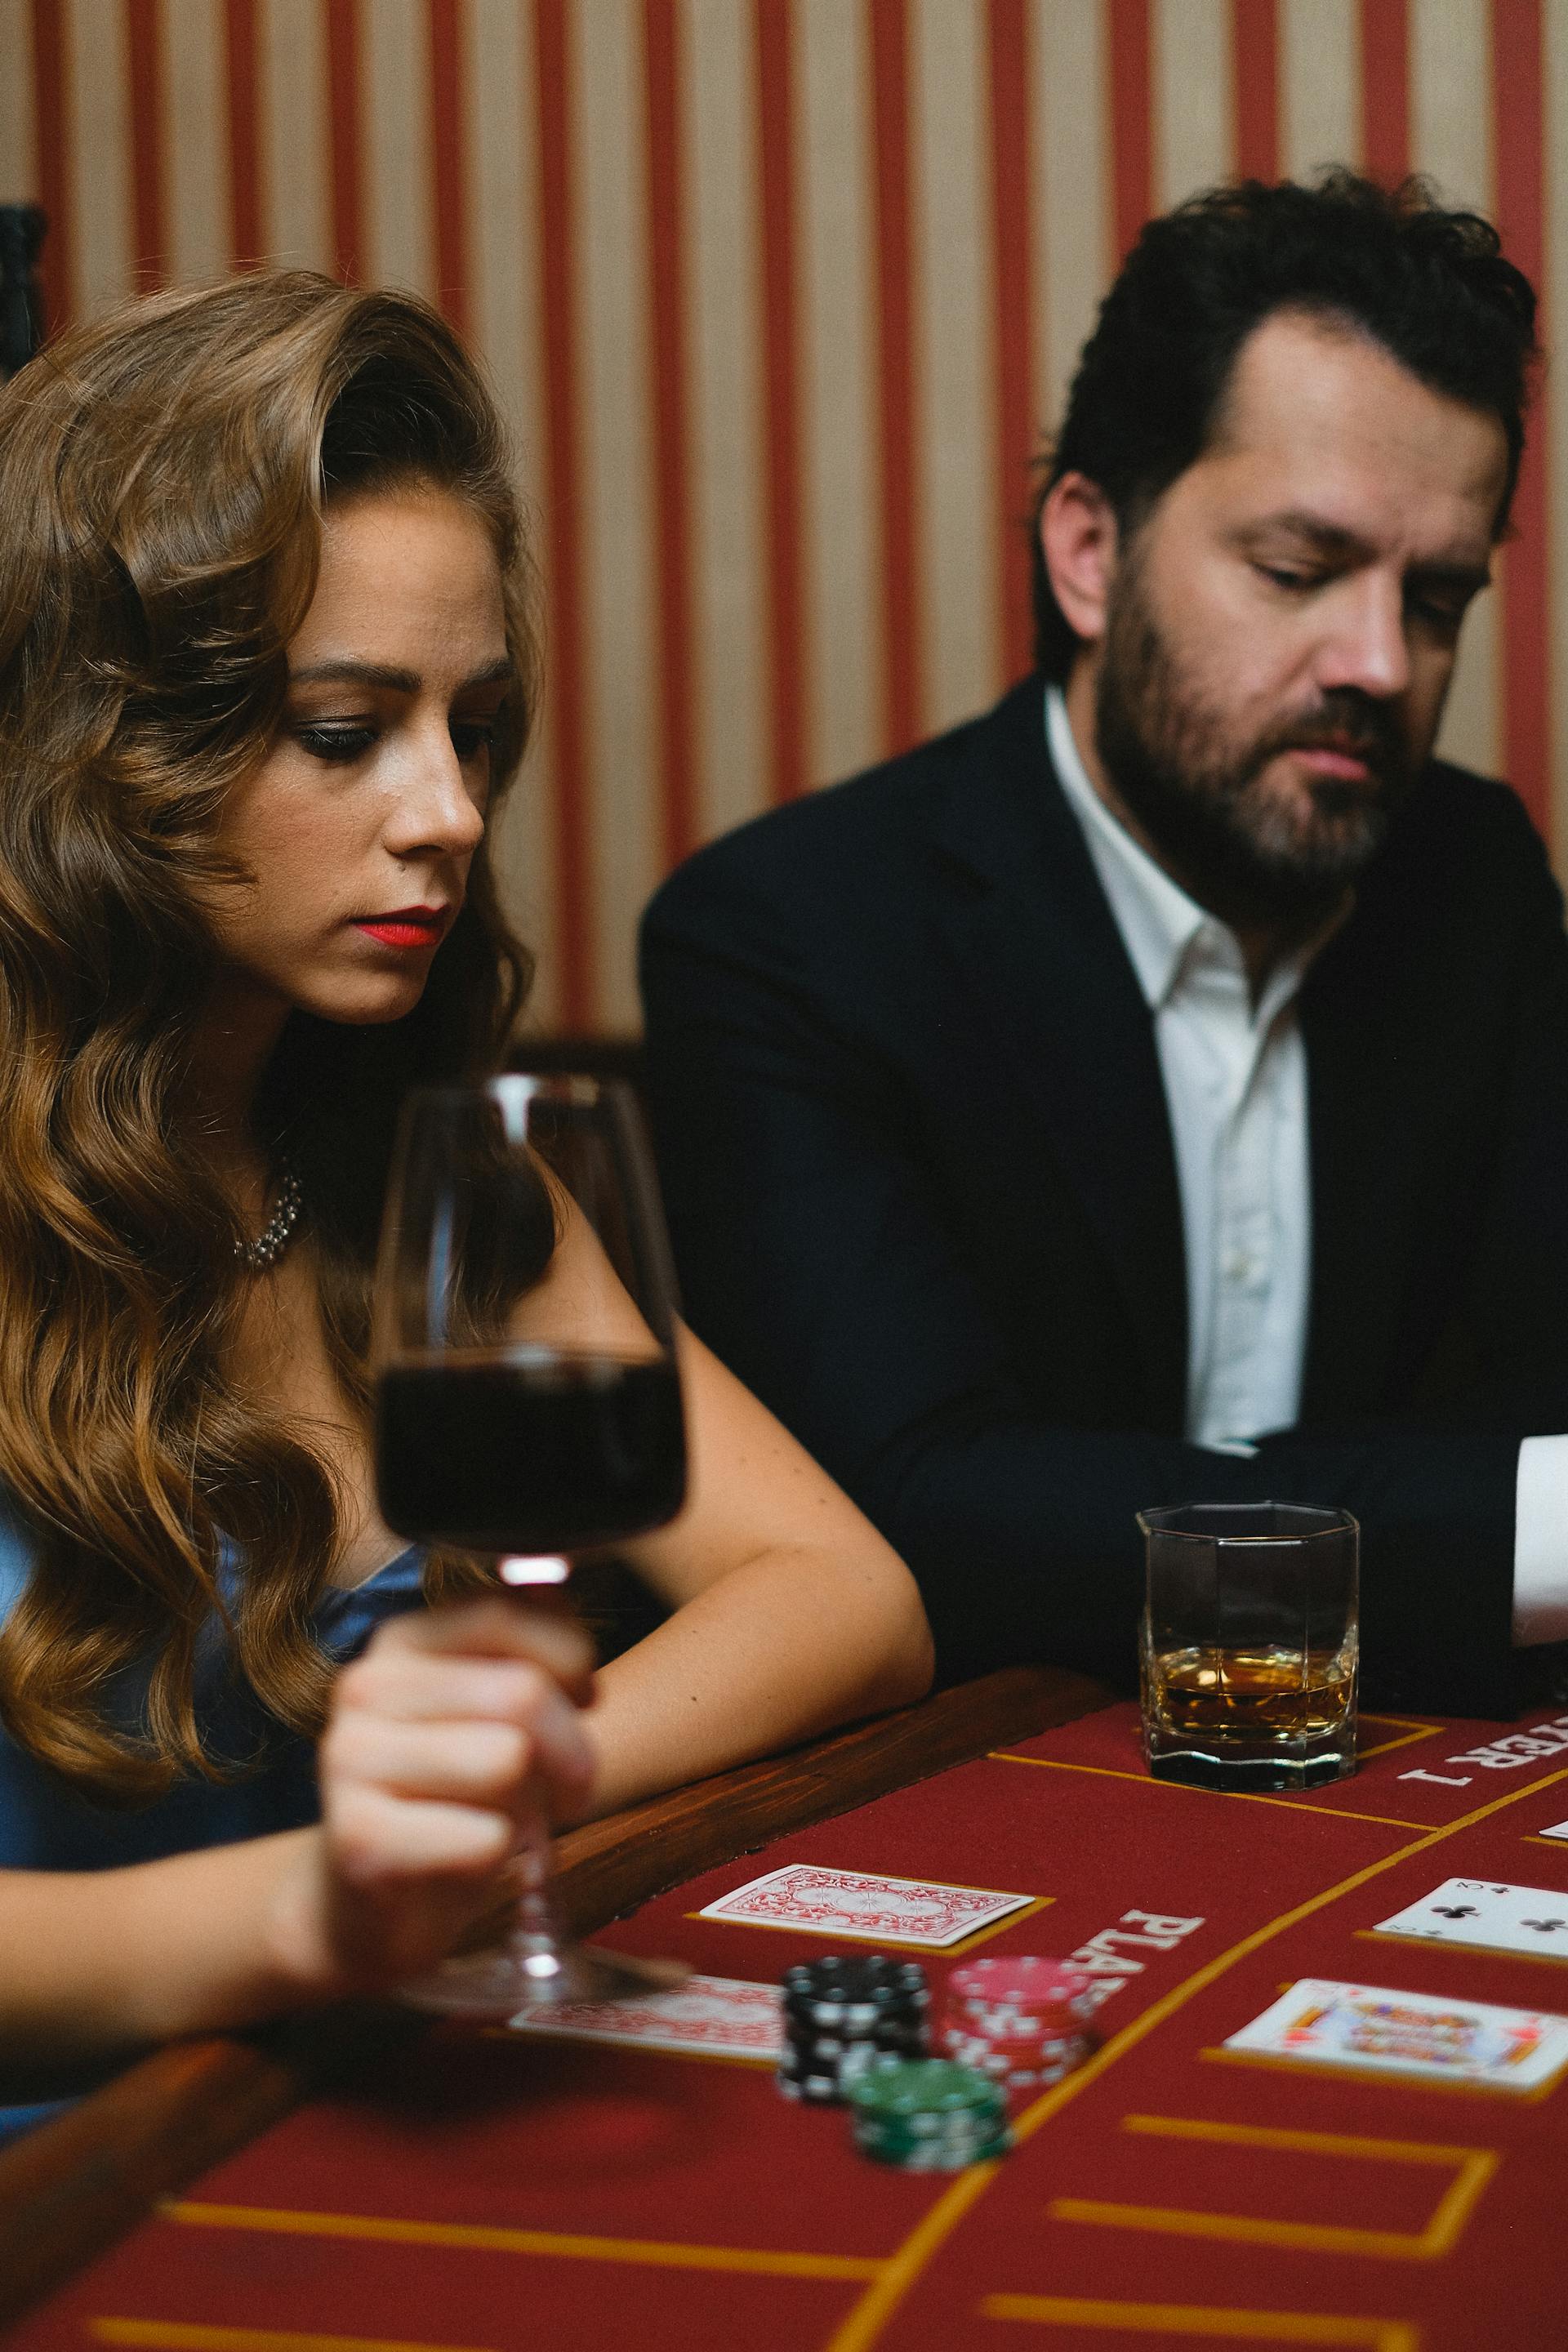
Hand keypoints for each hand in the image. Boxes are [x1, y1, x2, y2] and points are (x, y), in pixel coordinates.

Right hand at [273, 1597, 597, 1994]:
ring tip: (508, 1823)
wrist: (363, 1907)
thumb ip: (523, 1650)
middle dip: (573, 1749)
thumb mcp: (490, 1711)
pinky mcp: (358, 1839)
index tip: (583, 1698)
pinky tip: (464, 1861)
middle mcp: (365, 1686)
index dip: (573, 1659)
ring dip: (532, 1807)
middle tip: (569, 1789)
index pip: (507, 1610)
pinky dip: (499, 1858)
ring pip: (507, 1760)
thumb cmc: (450, 1800)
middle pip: (521, 1691)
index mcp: (402, 1641)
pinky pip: (485, 1837)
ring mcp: (350, 1760)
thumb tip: (559, 1587)